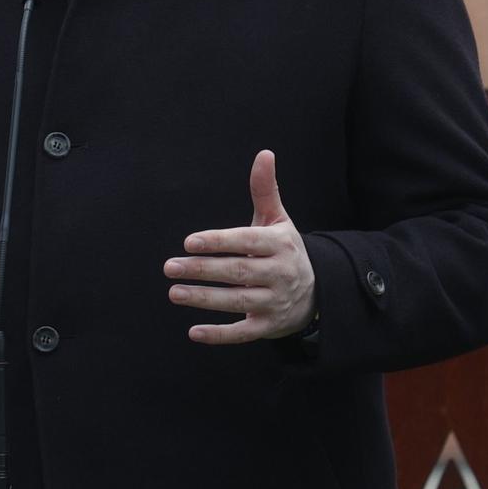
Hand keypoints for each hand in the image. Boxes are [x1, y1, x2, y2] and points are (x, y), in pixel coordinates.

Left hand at [164, 150, 316, 344]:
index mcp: (280, 245)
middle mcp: (280, 273)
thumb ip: (265, 190)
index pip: (246, 242)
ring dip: (204, 299)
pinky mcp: (269, 326)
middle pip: (238, 272)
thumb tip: (264, 153)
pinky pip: (243, 332)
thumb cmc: (284, 250)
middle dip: (203, 270)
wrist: (318, 292)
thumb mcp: (278, 220)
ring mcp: (275, 302)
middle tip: (169, 266)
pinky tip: (194, 332)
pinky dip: (220, 335)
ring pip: (237, 302)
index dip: (219, 242)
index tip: (190, 241)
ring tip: (174, 292)